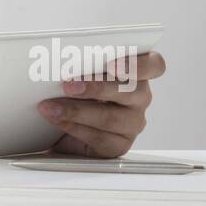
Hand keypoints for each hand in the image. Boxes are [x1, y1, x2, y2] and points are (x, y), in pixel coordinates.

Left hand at [35, 51, 165, 156]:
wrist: (60, 125)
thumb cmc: (76, 90)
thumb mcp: (80, 72)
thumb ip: (82, 64)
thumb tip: (62, 59)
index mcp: (136, 73)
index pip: (154, 65)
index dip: (139, 64)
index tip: (113, 65)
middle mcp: (139, 98)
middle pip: (130, 91)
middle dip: (95, 88)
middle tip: (68, 85)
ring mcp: (132, 123)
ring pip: (111, 118)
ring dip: (77, 111)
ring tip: (51, 106)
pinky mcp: (119, 145)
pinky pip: (99, 137)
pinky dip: (73, 127)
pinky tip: (57, 119)